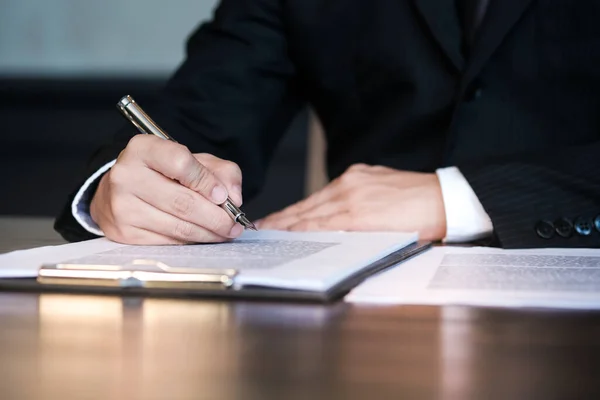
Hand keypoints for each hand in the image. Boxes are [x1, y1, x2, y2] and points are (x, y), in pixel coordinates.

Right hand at [90, 134, 243, 244]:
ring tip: (224, 233)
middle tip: (233, 224)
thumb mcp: (192, 160)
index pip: (180, 163)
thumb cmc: (161, 172)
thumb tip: (233, 197)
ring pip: (178, 227)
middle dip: (216, 217)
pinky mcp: (124, 232)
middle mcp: (127, 175)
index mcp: (143, 149)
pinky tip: (202, 237)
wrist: (118, 190)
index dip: (207, 182)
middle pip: (182, 202)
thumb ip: (220, 171)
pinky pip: (168, 242)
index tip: (223, 196)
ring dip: (208, 234)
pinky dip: (191, 242)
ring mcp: (123, 206)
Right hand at [258, 164, 446, 240]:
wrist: (446, 200)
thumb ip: (352, 240)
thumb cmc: (421, 227)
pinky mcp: (360, 172)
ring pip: (316, 198)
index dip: (288, 231)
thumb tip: (325, 242)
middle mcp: (351, 195)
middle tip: (259, 225)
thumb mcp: (386, 243)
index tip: (269, 234)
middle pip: (307, 210)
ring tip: (275, 218)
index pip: (312, 224)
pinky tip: (305, 205)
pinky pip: (331, 188)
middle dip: (281, 219)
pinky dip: (315, 198)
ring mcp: (354, 180)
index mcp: (357, 216)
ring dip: (293, 209)